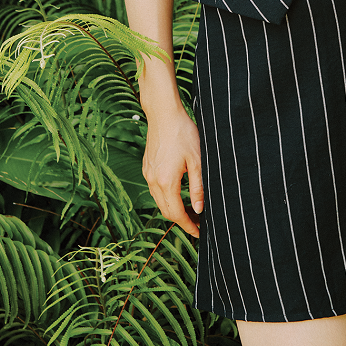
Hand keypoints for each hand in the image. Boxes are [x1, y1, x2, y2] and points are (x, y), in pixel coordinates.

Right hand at [142, 105, 203, 236]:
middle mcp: (153, 181)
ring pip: (159, 201)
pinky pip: (155, 189)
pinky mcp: (147, 166)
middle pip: (166, 211)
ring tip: (190, 211)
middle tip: (198, 224)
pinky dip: (166, 197)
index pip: (177, 214)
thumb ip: (198, 187)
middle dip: (181, 221)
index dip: (188, 226)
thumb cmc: (183, 133)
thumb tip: (199, 209)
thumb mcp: (196, 160)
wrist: (164, 113)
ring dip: (173, 209)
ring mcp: (148, 173)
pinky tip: (178, 193)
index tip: (199, 233)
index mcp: (166, 181)